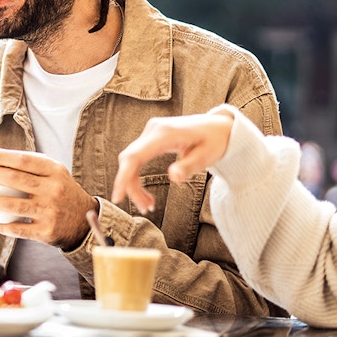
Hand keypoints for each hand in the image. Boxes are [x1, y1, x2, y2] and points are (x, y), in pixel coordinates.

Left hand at [0, 149, 96, 248]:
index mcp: (54, 171)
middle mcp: (53, 190)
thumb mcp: (55, 174)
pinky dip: (4, 226)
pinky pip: (20, 229)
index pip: (23, 160)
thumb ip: (33, 166)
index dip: (1, 157)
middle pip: (15, 179)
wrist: (84, 220)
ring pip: (14, 205)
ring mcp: (50, 211)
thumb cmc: (62, 192)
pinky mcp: (46, 231)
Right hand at [111, 111, 234, 212]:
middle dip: (131, 187)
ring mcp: (151, 132)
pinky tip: (147, 193)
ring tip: (148, 204)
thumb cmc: (215, 140)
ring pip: (131, 161)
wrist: (219, 127)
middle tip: (145, 208)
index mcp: (165, 133)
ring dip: (134, 184)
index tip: (118, 197)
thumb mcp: (207, 156)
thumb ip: (189, 166)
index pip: (135, 156)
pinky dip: (138, 176)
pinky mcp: (152, 138)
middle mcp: (153, 129)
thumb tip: (173, 177)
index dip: (123, 177)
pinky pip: (137, 158)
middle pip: (129, 160)